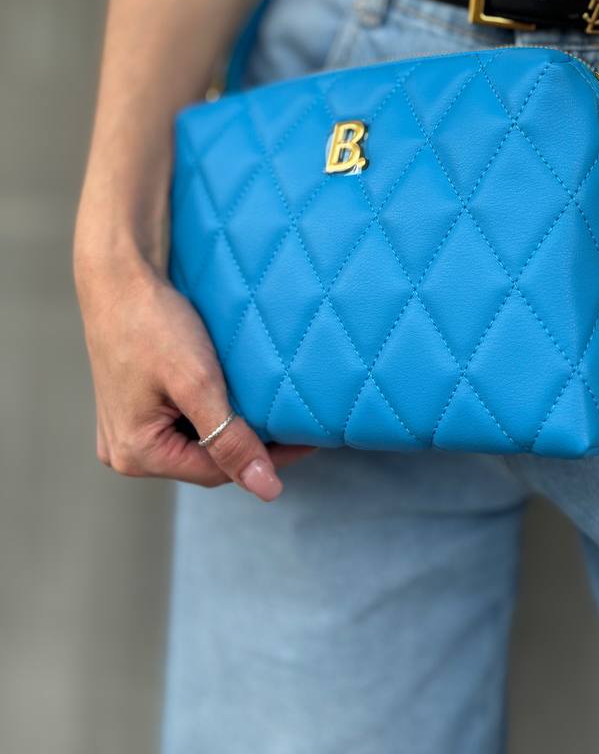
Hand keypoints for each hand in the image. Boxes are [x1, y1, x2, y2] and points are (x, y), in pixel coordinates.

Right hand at [74, 250, 314, 500]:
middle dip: (248, 443)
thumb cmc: (153, 323)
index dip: (267, 458)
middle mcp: (124, 451)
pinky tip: (235, 396)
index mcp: (136, 454)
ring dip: (230, 427)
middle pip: (205, 461)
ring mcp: (125, 429)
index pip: (218, 472)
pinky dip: (210, 413)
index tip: (309, 440)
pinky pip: (181, 423)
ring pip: (195, 442)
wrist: (119, 277)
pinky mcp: (133, 407)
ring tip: (270, 409)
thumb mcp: (198, 383)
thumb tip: (267, 490)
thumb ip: (231, 440)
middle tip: (295, 422)